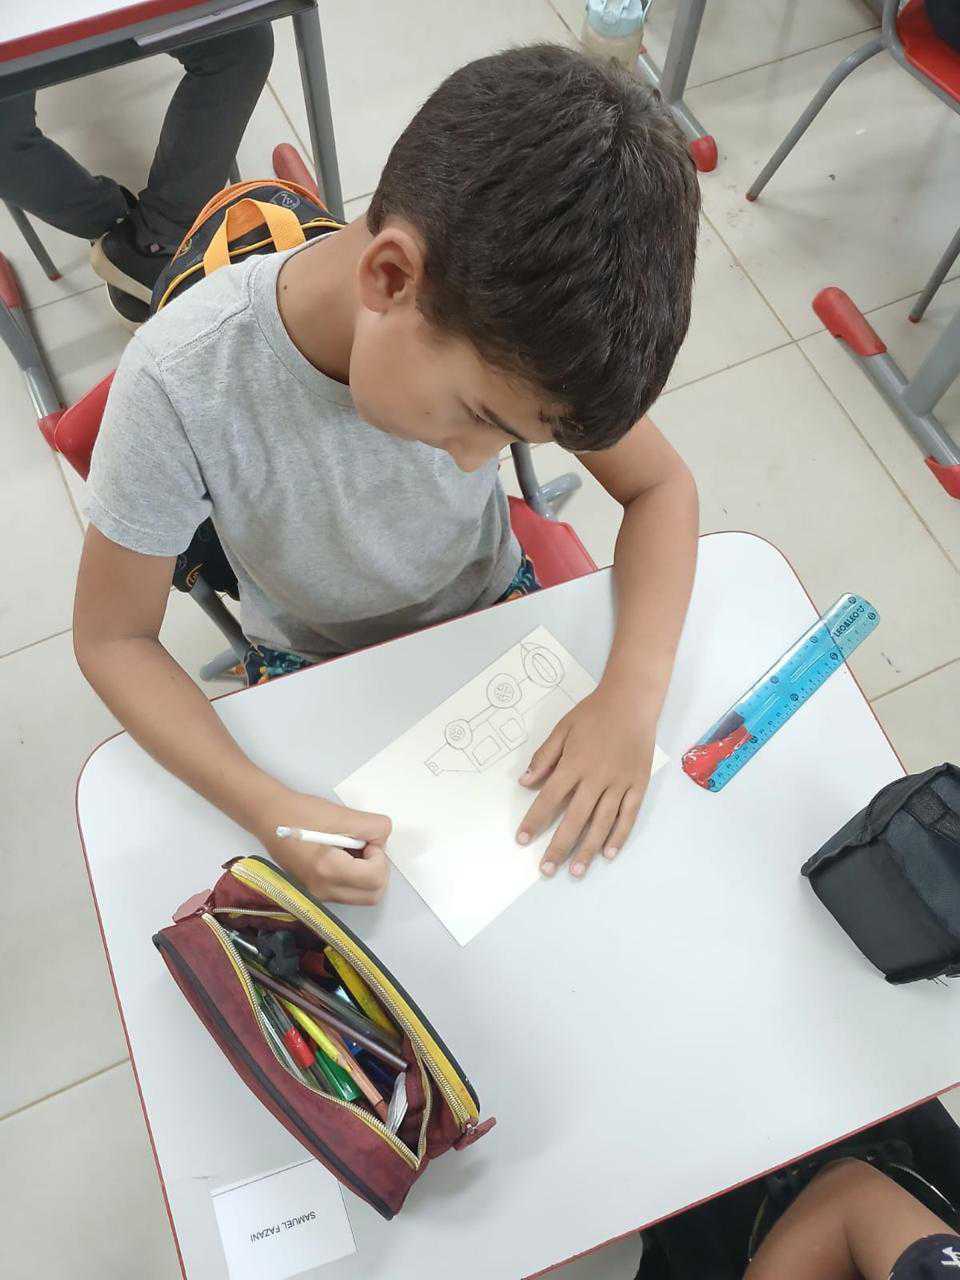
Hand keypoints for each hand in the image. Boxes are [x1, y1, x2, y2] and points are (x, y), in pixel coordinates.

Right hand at [256, 786, 391, 905]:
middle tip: (363, 847)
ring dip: (366, 873)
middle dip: (376, 868)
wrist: (269, 816)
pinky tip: (340, 856)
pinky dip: (354, 877)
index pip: (375, 878)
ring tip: (349, 850)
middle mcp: (323, 891)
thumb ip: (373, 828)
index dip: (379, 856)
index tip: (365, 840)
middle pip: (373, 894)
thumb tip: (383, 840)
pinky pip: (348, 892)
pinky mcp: (316, 893)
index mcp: (328, 871)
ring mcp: (318, 895)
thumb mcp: (343, 815)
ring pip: (363, 895)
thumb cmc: (302, 813)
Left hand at [516, 685, 655, 879]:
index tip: (522, 839)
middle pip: (574, 819)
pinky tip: (608, 853)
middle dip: (559, 847)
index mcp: (574, 763)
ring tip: (576, 871)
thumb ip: (544, 757)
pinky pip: (628, 815)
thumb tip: (525, 782)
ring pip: (602, 823)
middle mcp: (597, 777)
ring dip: (587, 849)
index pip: (549, 798)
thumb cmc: (594, 713)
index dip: (534, 821)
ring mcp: (620, 783)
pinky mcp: (638, 784)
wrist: (632, 701)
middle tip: (546, 869)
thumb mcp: (562, 729)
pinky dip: (619, 836)